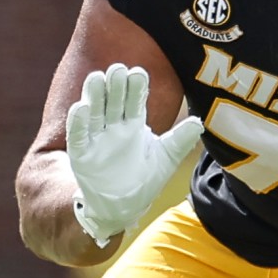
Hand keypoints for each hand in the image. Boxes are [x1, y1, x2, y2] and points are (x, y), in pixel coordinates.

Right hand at [64, 63, 202, 243]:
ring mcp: (97, 139)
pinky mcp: (81, 154)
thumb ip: (180, 140)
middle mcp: (113, 127)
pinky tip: (81, 107)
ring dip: (94, 96)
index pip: (135, 101)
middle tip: (118, 69)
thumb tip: (199, 122)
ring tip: (96, 77)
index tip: (138, 73)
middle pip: (114, 101)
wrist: (122, 208)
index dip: (136, 88)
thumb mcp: (165, 159)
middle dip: (115, 86)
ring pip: (95, 113)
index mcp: (133, 124)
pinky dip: (79, 122)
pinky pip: (78, 136)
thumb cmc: (143, 180)